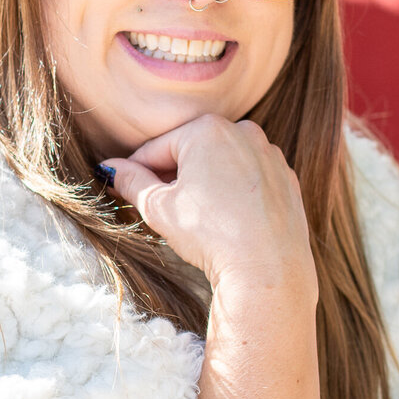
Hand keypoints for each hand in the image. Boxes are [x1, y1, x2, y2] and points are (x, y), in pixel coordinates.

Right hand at [101, 114, 317, 311]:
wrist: (266, 269)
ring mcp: (270, 155)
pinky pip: (250, 179)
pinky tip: (226, 220)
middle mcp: (244, 132)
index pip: (158, 148)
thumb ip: (131, 181)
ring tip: (194, 217)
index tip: (123, 188)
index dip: (136, 170)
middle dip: (173, 175)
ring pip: (223, 164)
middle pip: (192, 151)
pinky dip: (235, 192)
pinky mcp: (287, 179)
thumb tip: (111, 168)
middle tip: (159, 208)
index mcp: (208, 129)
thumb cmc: (210, 234)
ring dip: (204, 182)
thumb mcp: (159, 207)